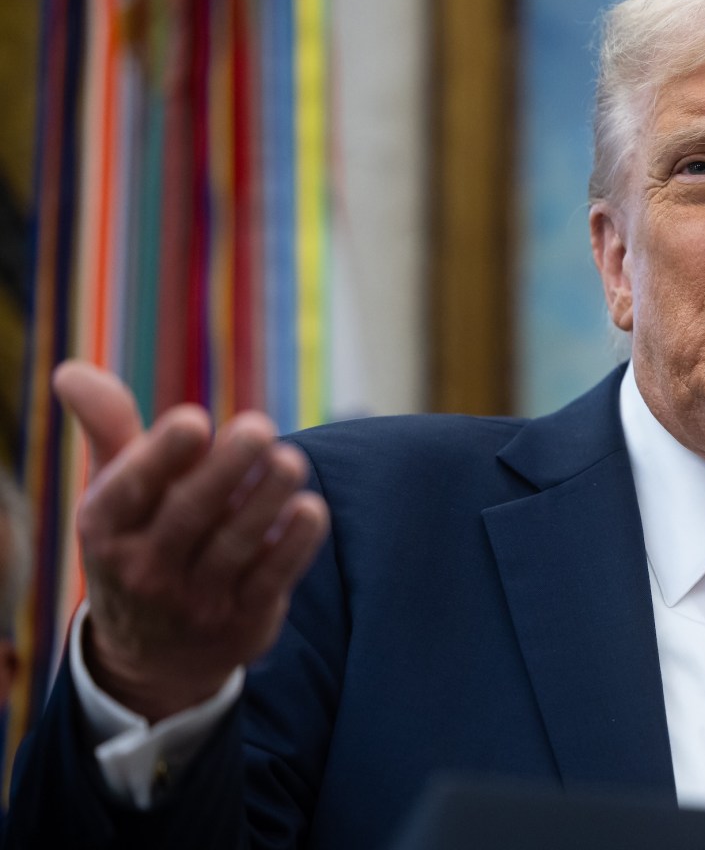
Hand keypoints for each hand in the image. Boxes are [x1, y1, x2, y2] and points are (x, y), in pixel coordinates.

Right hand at [54, 361, 329, 722]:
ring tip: (291, 461)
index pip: (129, 490)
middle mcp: (145, 568)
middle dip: (226, 468)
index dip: (161, 455)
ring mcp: (194, 600)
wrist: (157, 657)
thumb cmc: (140, 542)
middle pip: (189, 514)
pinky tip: (312, 509)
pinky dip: (294, 545)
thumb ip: (107, 430)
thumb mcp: (115, 494)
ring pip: (235, 545)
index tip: (194, 418)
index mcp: (106, 528)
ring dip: (267, 500)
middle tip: (261, 426)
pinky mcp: (242, 620)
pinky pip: (271, 579)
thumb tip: (71, 369)